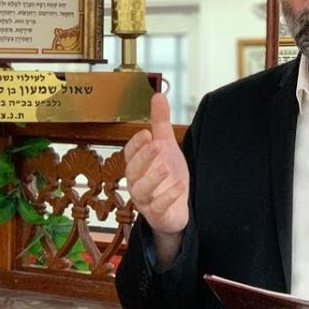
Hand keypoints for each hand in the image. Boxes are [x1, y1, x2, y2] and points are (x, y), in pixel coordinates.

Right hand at [123, 93, 189, 235]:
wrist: (176, 209)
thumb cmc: (167, 176)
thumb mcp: (167, 146)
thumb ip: (160, 122)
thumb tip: (157, 94)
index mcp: (136, 165)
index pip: (130, 154)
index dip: (136, 144)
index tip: (146, 133)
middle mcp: (136, 182)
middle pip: (134, 170)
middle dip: (144, 157)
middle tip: (156, 144)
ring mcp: (146, 200)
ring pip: (142, 190)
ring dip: (152, 178)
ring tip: (165, 168)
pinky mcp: (158, 214)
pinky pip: (158, 207)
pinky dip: (168, 197)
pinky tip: (179, 186)